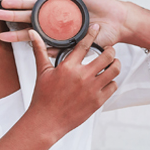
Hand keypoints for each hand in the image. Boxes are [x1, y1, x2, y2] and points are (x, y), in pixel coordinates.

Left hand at [0, 0, 131, 47]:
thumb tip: (46, 54)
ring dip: (20, 3)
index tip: (1, 38)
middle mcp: (55, 18)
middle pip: (29, 17)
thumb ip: (64, 49)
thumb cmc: (102, 37)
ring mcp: (61, 6)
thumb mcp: (81, 47)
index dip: (17, 36)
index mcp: (56, 32)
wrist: (118, 23)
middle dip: (12, 17)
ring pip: (35, 3)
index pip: (32, 35)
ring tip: (4, 3)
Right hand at [24, 23, 120, 141]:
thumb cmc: (43, 97)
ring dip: (115, 64)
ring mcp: (92, 89)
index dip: (92, 34)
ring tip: (112, 63)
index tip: (98, 28)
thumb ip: (40, 50)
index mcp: (68, 67)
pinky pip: (113, 86)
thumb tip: (33, 33)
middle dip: (111, 50)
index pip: (84, 45)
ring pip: (114, 70)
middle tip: (109, 50)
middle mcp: (82, 76)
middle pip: (107, 56)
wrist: (47, 121)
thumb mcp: (42, 72)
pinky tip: (107, 80)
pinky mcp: (98, 101)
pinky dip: (112, 81)